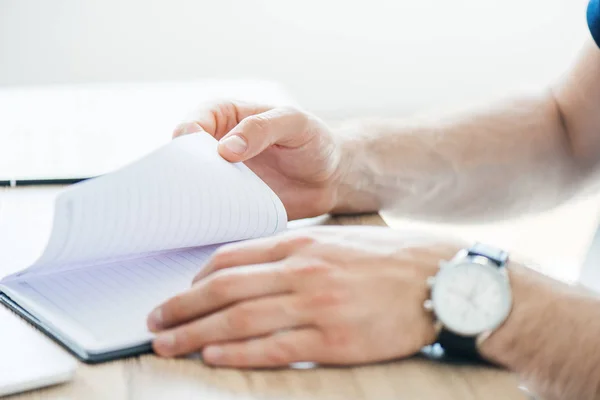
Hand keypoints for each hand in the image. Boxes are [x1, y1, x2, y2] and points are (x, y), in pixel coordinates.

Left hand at [147, 226, 463, 367]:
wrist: (443, 280)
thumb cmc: (390, 261)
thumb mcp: (338, 242)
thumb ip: (296, 252)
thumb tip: (255, 268)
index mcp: (303, 244)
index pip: (232, 257)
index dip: (198, 276)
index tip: (179, 290)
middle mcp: (303, 271)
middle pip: (224, 287)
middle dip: (181, 305)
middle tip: (153, 319)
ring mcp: (316, 306)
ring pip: (240, 318)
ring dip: (196, 331)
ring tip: (167, 341)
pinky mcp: (333, 341)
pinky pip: (273, 347)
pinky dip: (237, 352)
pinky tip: (212, 355)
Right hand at [173, 101, 343, 219]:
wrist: (331, 178)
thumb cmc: (314, 141)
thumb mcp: (295, 124)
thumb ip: (262, 128)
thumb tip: (226, 149)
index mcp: (224, 116)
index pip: (191, 124)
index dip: (188, 140)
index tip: (200, 156)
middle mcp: (215, 146)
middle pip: (183, 159)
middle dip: (181, 174)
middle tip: (192, 192)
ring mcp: (221, 177)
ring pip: (191, 188)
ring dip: (192, 200)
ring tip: (200, 213)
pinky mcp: (229, 203)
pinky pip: (209, 211)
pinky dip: (207, 219)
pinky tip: (212, 227)